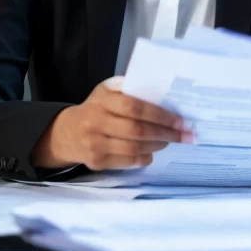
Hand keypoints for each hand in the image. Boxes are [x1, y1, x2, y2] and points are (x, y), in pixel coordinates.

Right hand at [31, 76, 193, 168]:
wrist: (66, 133)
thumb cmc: (96, 108)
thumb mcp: (107, 90)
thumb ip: (130, 89)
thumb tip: (164, 94)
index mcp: (102, 100)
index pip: (136, 108)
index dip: (161, 115)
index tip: (181, 120)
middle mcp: (96, 122)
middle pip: (138, 131)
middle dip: (166, 133)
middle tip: (185, 135)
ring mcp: (95, 144)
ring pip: (134, 148)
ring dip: (157, 146)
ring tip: (169, 141)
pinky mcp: (96, 162)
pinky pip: (127, 162)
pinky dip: (144, 158)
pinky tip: (152, 152)